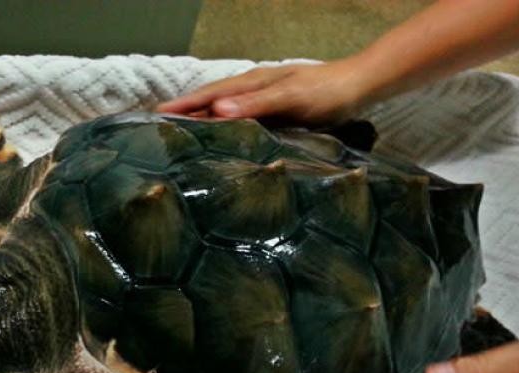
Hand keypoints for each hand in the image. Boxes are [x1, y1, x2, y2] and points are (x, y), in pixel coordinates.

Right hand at [156, 59, 369, 124]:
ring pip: (225, 112)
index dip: (184, 104)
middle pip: (213, 102)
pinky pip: (242, 123)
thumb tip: (216, 109)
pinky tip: (222, 142)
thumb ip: (256, 103)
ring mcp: (265, 103)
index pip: (210, 94)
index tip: (157, 114)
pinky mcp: (276, 116)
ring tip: (182, 138)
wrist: (360, 88)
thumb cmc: (327, 91)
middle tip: (160, 130)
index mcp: (253, 83)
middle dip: (186, 112)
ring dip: (203, 122)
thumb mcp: (291, 96)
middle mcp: (255, 92)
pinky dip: (225, 130)